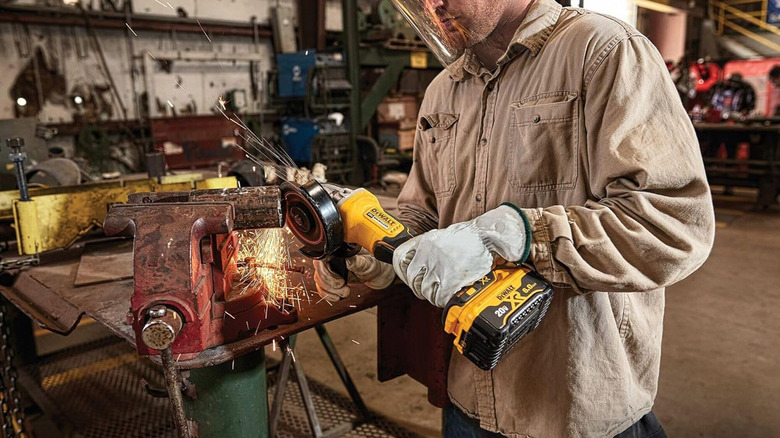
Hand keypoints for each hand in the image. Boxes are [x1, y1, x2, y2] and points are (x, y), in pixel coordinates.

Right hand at [313, 249, 394, 301]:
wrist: (378, 272)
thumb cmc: (375, 262)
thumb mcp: (369, 262)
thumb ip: (358, 262)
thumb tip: (348, 260)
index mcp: (338, 248)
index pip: (321, 258)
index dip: (325, 272)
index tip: (338, 280)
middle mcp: (332, 257)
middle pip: (318, 271)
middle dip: (329, 284)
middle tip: (343, 287)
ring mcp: (330, 267)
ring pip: (319, 280)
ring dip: (330, 291)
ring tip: (345, 292)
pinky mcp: (331, 278)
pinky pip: (321, 288)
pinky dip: (328, 295)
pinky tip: (337, 296)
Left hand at [392, 204, 530, 307]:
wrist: (488, 235)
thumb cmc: (471, 237)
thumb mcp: (443, 236)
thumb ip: (429, 249)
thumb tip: (421, 265)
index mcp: (424, 242)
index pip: (400, 259)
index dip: (403, 270)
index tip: (409, 276)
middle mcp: (427, 254)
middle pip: (411, 278)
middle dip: (419, 286)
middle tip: (429, 288)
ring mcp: (438, 267)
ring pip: (424, 290)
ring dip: (432, 294)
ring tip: (441, 292)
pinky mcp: (450, 280)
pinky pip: (438, 297)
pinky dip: (442, 300)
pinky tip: (449, 296)